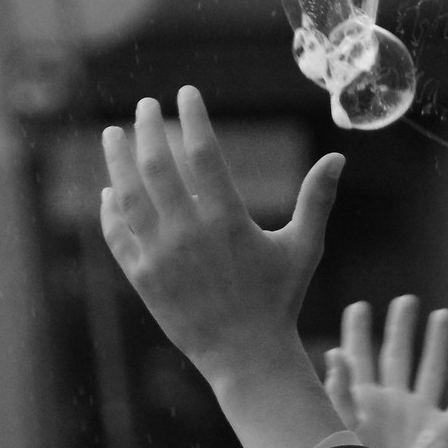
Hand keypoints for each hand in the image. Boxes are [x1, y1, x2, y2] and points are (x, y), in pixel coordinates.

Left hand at [101, 86, 344, 387]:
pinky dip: (109, 208)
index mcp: (229, 221)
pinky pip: (117, 233)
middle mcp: (189, 234)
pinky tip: (109, 191)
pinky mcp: (141, 277)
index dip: (193, 117)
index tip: (187, 92)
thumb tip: (338, 157)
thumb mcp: (303, 247)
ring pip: (127, 194)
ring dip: (116, 159)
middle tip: (145, 106)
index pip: (204, 153)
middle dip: (148, 128)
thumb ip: (316, 200)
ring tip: (113, 134)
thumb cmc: (279, 299)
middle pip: (157, 165)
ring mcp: (160, 256)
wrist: (246, 355)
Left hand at [324, 296, 447, 447]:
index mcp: (362, 403)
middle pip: (398, 356)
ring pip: (432, 371)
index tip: (358, 306)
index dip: (357, 333)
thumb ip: (338, 395)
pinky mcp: (445, 435)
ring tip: (443, 315)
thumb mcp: (339, 434)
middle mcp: (393, 404)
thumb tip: (334, 355)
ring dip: (438, 344)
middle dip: (401, 328)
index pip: (359, 358)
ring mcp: (420, 418)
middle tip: (405, 300)